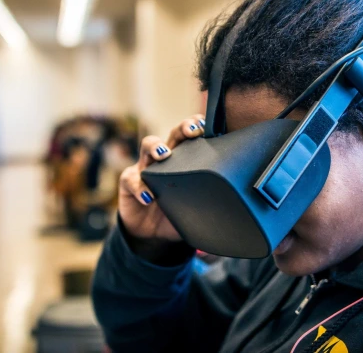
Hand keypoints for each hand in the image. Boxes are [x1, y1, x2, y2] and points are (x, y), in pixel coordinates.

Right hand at [119, 114, 205, 240]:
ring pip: (147, 146)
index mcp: (183, 161)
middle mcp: (164, 159)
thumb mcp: (194, 207)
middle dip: (182, 129)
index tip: (208, 127)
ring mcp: (144, 168)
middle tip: (192, 131)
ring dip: (156, 147)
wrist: (151, 234)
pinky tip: (149, 197)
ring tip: (164, 154)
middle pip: (173, 135)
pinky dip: (140, 187)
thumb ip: (209, 204)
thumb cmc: (176, 214)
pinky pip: (131, 180)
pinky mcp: (128, 182)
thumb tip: (234, 207)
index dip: (198, 127)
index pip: (191, 138)